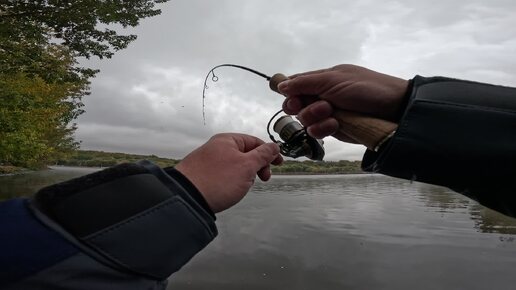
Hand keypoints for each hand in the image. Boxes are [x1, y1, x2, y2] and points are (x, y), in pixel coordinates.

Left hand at [175, 133, 282, 212]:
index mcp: (227, 140)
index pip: (254, 141)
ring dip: (245, 176)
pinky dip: (232, 181)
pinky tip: (229, 191)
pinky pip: (224, 174)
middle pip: (245, 153)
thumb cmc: (218, 180)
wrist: (187, 198)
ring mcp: (208, 161)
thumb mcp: (247, 166)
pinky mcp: (202, 174)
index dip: (269, 152)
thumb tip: (274, 146)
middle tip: (263, 179)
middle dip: (257, 166)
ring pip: (235, 165)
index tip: (279, 164)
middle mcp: (217, 147)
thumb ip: (263, 155)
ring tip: (242, 187)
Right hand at [278, 64, 407, 141]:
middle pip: (295, 104)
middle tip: (312, 106)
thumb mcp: (333, 80)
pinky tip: (336, 125)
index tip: (292, 97)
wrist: (393, 110)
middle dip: (301, 106)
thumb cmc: (366, 88)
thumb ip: (305, 83)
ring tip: (331, 113)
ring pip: (304, 120)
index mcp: (322, 79)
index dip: (289, 92)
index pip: (296, 84)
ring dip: (314, 117)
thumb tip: (280, 85)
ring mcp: (328, 114)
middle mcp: (322, 96)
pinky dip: (322, 129)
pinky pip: (316, 132)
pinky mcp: (334, 130)